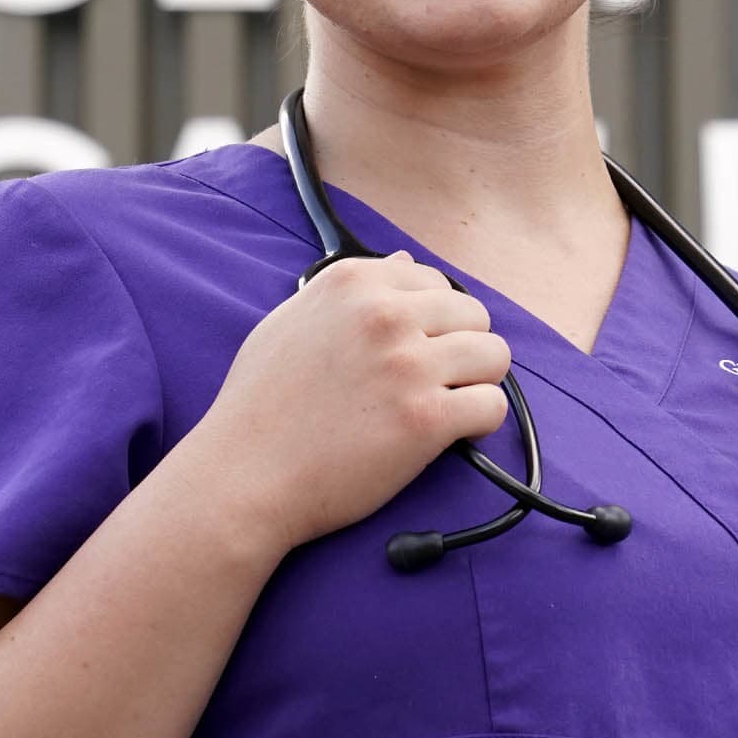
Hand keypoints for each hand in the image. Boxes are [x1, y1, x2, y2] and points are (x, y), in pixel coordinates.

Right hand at [189, 252, 512, 555]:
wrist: (244, 475)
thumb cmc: (259, 405)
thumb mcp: (291, 322)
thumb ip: (352, 292)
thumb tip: (403, 263)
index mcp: (352, 283)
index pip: (435, 282)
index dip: (433, 320)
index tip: (416, 349)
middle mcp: (385, 315)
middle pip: (474, 314)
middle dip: (461, 348)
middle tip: (434, 382)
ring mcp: (408, 365)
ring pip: (494, 355)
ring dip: (477, 382)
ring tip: (448, 405)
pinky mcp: (426, 419)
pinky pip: (492, 406)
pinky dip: (481, 422)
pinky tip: (454, 433)